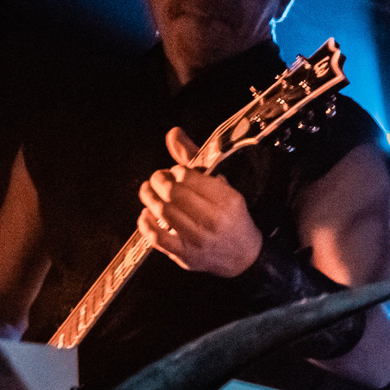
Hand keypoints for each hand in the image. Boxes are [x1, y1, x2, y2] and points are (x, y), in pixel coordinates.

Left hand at [139, 127, 263, 276]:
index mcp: (227, 200)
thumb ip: (195, 160)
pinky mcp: (185, 255)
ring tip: (149, 191)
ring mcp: (198, 240)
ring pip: (162, 211)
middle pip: (172, 193)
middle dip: (159, 180)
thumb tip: (173, 133)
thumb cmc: (231, 218)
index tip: (176, 173)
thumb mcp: (222, 187)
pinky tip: (147, 214)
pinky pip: (156, 237)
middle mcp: (214, 220)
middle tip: (158, 179)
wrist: (244, 256)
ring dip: (149, 197)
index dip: (176, 171)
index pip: (188, 177)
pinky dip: (145, 222)